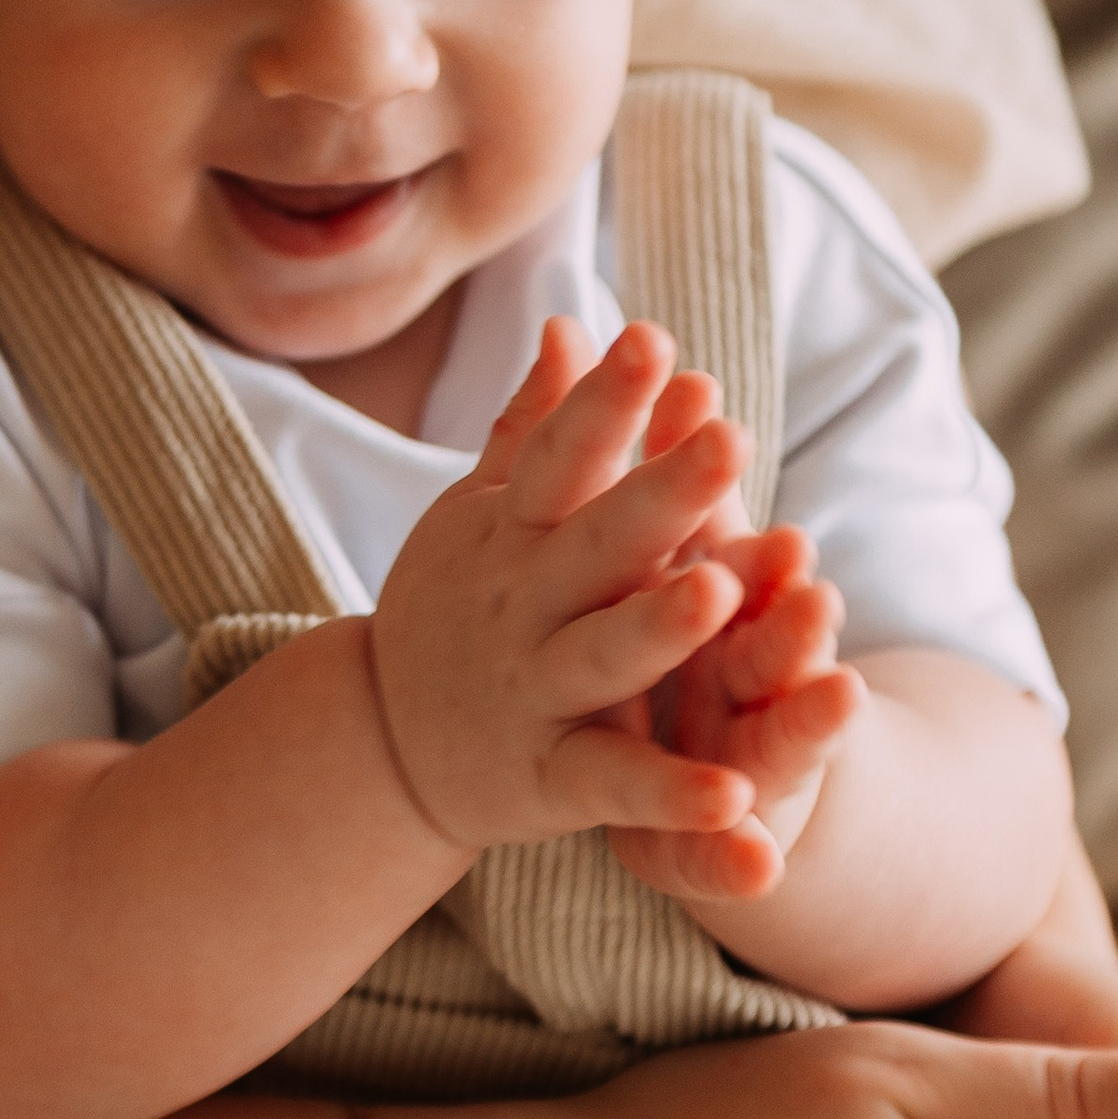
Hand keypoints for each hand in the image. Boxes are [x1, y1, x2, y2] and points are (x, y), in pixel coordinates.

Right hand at [368, 318, 762, 852]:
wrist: (381, 741)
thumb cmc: (459, 605)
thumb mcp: (482, 515)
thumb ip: (533, 427)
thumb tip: (568, 322)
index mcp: (513, 533)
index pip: (559, 456)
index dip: (602, 401)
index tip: (651, 336)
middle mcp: (521, 605)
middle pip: (595, 543)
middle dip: (659, 491)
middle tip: (728, 439)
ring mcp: (533, 692)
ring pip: (600, 656)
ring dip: (656, 627)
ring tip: (719, 590)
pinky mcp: (549, 777)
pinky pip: (614, 784)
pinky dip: (670, 795)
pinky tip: (736, 796)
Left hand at [607, 520, 860, 902]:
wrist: (717, 789)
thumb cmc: (691, 648)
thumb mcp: (692, 574)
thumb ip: (693, 495)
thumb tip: (684, 375)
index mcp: (731, 618)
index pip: (746, 569)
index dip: (755, 540)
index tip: (764, 490)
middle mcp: (756, 690)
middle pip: (779, 649)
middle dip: (795, 620)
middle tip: (819, 588)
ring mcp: (751, 770)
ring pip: (784, 742)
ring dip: (813, 721)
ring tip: (844, 699)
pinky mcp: (713, 849)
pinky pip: (723, 860)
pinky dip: (738, 862)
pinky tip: (762, 869)